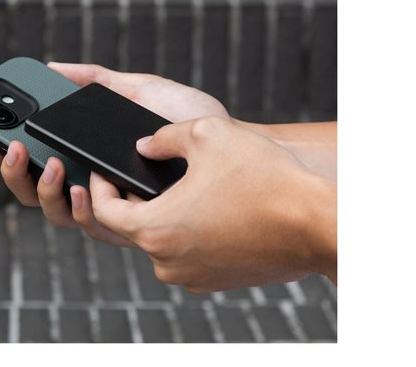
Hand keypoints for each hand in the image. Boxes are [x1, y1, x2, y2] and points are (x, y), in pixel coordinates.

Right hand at [0, 63, 229, 245]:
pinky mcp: (133, 222)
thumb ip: (94, 80)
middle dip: (10, 172)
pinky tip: (81, 188)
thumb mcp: (136, 88)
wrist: (225, 138)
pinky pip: (94, 225)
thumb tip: (53, 66)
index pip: (32, 157)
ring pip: (55, 213)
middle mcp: (91, 183)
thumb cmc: (185, 117)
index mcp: (85, 154)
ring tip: (47, 164)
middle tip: (9, 146)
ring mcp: (110, 205)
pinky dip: (80, 208)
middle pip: (32, 190)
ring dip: (40, 190)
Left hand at [88, 116, 336, 290]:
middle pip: (134, 226)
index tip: (102, 169)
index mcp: (155, 230)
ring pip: (163, 239)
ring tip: (184, 185)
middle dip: (134, 197)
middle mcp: (168, 263)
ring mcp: (193, 276)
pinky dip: (190, 231)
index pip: (104, 211)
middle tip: (144, 171)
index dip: (98, 186)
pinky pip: (189, 252)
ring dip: (165, 214)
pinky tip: (210, 206)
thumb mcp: (206, 135)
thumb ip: (162, 137)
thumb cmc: (263, 176)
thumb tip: (143, 146)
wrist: (317, 222)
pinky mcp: (217, 280)